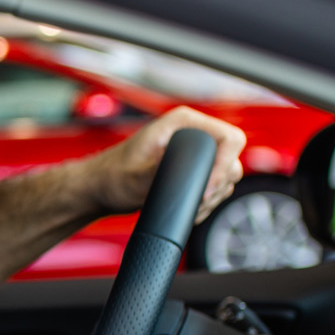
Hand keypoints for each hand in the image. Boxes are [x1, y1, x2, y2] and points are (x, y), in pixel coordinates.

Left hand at [84, 106, 245, 221]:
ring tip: (190, 209)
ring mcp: (195, 152)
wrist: (102, 188)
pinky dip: (208, 201)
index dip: (224, 165)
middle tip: (196, 204)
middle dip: (217, 186)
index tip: (205, 191)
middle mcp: (193, 133)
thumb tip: (188, 174)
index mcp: (183, 123)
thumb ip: (160, 172)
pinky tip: (190, 211)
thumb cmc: (111, 176)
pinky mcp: (194, 170)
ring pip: (227, 176)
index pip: (228, 138)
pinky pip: (216, 186)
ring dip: (214, 197)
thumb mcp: (135, 176)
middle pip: (232, 158)